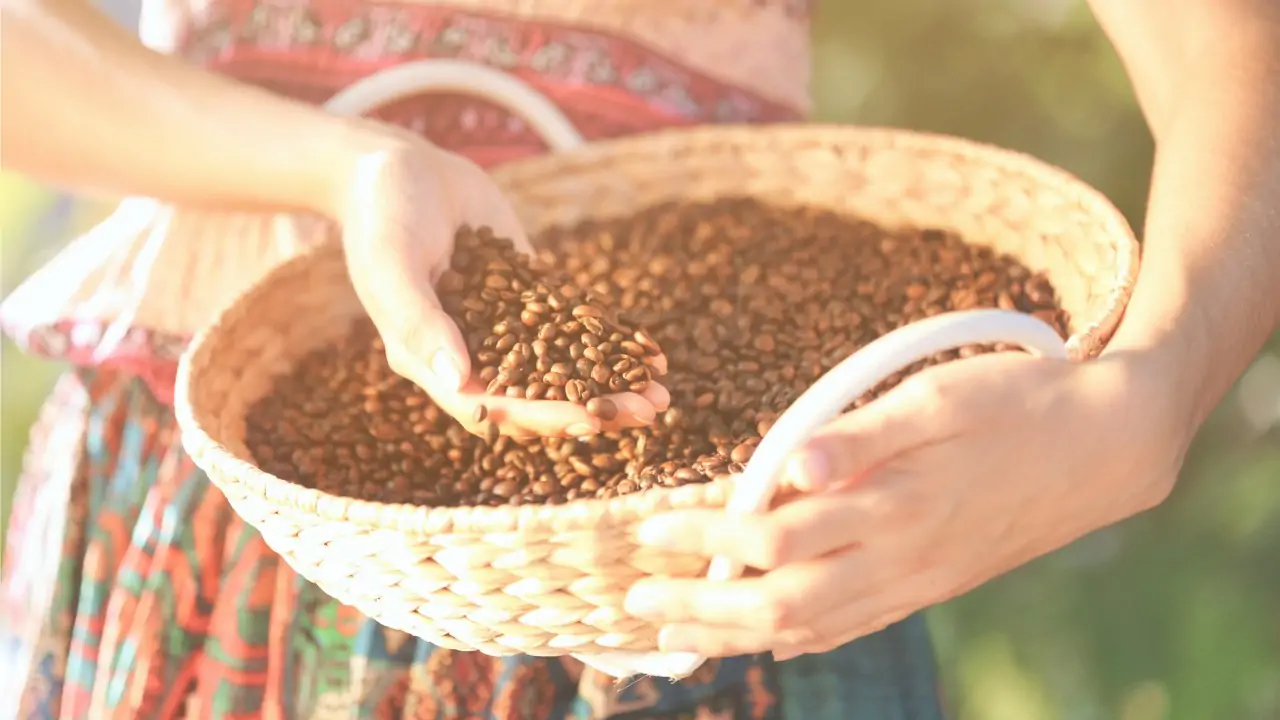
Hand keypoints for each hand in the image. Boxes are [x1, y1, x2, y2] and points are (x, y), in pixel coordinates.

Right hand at [336, 130, 668, 436]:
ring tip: (660, 396)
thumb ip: (420, 323)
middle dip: (592, 409)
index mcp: (431, 364)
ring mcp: (504, 329)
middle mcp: (470, 356)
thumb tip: (461, 385)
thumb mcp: (392, 266)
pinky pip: (573, 330)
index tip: (590, 421)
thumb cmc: (383, 215)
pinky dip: (610, 345)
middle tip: (645, 414)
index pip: (494, 406)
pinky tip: (651, 354)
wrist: (399, 166)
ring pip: (562, 372)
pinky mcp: (529, 298)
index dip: (542, 417)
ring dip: (610, 387)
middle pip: (537, 399)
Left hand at [622, 350, 1186, 658]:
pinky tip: (771, 643)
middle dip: (701, 609)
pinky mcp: (933, 584)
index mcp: (893, 507)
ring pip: (812, 629)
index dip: (703, 540)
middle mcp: (900, 558)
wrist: (1107, 446)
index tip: (649, 529)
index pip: (772, 541)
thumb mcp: (938, 398)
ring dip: (738, 636)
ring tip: (680, 638)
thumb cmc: (1018, 405)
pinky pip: (855, 627)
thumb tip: (784, 465)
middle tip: (638, 605)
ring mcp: (918, 581)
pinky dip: (801, 639)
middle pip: (780, 606)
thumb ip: (858, 436)